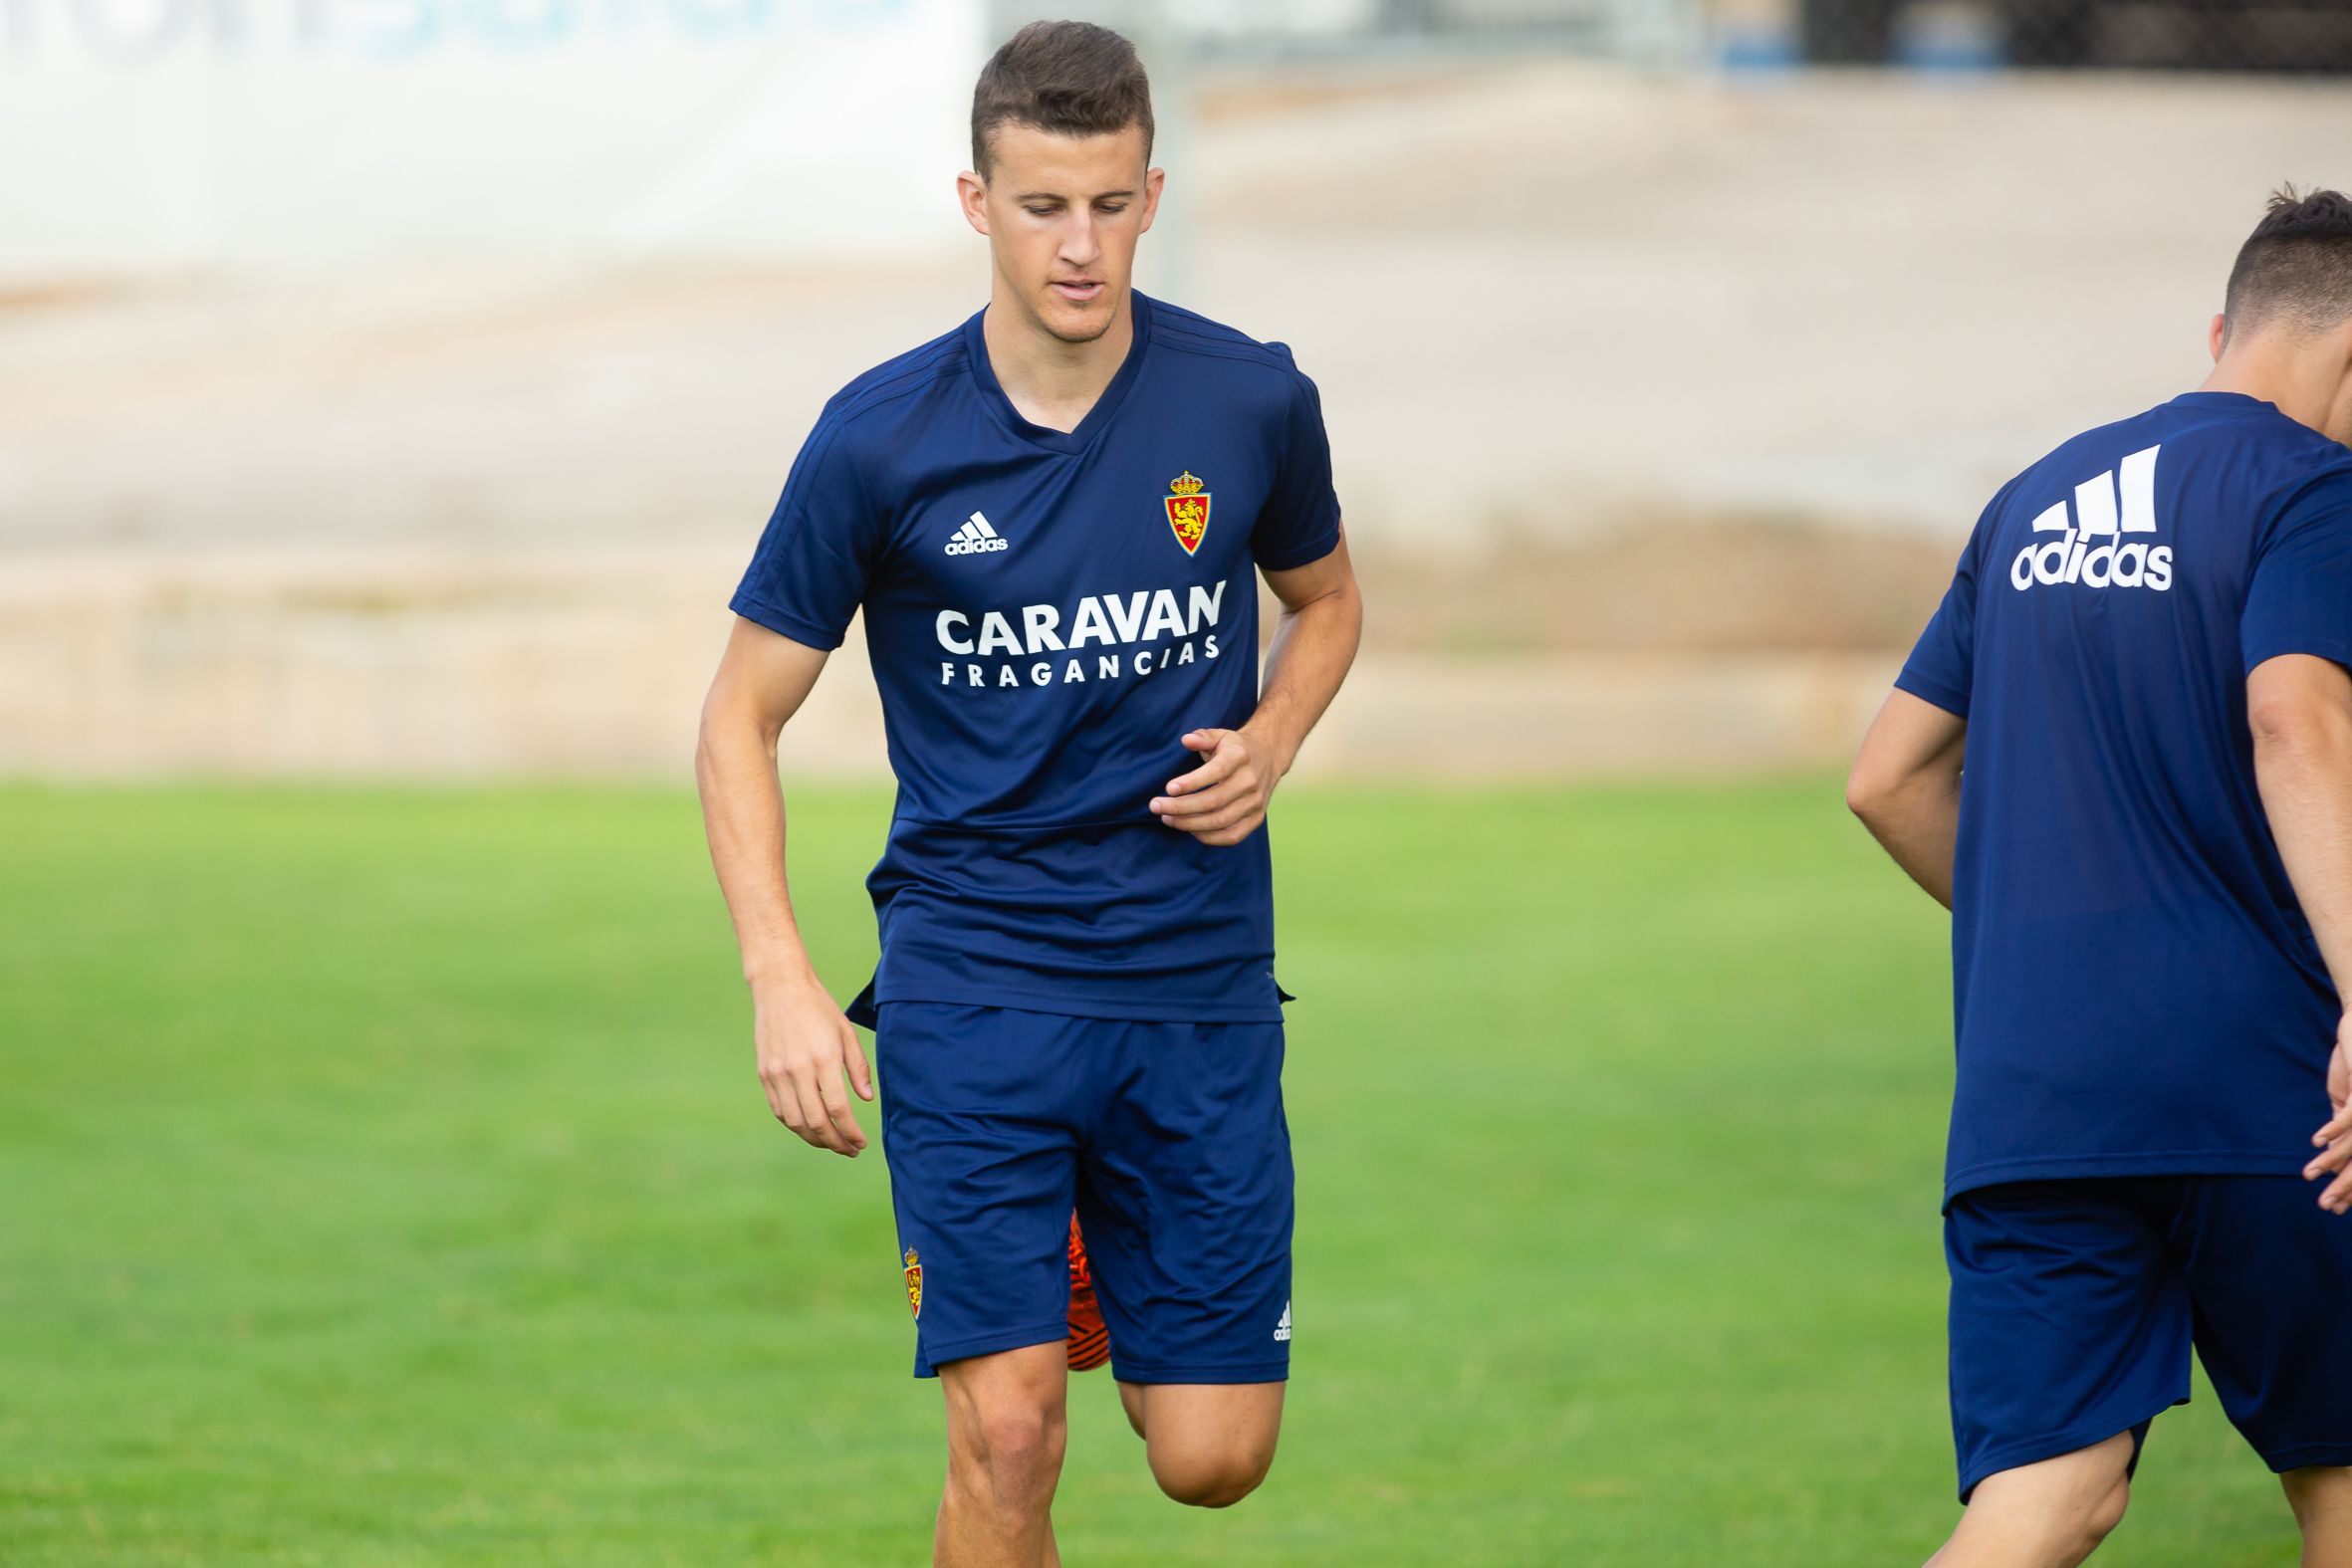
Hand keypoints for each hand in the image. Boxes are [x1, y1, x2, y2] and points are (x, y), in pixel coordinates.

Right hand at [751, 975, 873, 1156]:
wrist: (780, 988)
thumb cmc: (819, 1008)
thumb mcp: (846, 1032)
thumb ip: (858, 1067)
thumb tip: (867, 1100)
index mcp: (824, 1058)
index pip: (838, 1109)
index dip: (851, 1132)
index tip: (861, 1143)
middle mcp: (798, 1069)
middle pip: (816, 1121)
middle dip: (835, 1142)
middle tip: (850, 1150)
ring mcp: (778, 1073)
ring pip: (795, 1122)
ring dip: (815, 1139)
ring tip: (831, 1143)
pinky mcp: (765, 1074)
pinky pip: (779, 1111)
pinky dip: (795, 1125)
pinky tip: (810, 1128)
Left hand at [1151, 726, 1282, 846]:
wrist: (1268, 757)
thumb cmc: (1234, 748)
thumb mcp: (1220, 736)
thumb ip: (1203, 737)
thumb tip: (1186, 740)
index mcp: (1240, 756)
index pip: (1216, 772)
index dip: (1191, 782)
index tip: (1168, 788)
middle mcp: (1250, 781)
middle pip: (1213, 801)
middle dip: (1181, 807)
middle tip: (1156, 806)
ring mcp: (1255, 802)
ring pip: (1220, 821)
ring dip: (1189, 823)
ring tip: (1167, 818)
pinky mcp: (1256, 819)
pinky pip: (1232, 836)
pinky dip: (1209, 837)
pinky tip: (1189, 830)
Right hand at [2305, 1020, 2351, 1212]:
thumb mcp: (2345, 1095)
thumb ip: (2341, 1120)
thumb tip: (2328, 1146)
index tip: (2334, 1207)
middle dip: (2346, 1187)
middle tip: (2325, 1205)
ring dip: (2332, 1161)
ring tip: (2309, 1174)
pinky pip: (2350, 1115)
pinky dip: (2333, 1129)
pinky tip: (2316, 1141)